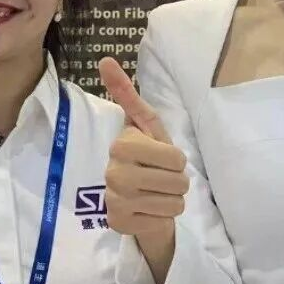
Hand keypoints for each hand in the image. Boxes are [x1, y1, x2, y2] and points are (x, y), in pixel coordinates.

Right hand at [101, 57, 188, 238]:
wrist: (137, 198)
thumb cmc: (147, 157)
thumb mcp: (145, 125)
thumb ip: (126, 93)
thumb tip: (105, 59)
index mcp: (121, 144)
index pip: (176, 158)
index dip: (177, 159)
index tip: (161, 157)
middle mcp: (113, 172)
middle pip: (177, 181)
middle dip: (178, 181)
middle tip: (162, 179)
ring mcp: (115, 200)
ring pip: (174, 202)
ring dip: (172, 200)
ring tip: (156, 194)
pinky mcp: (120, 224)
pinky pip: (164, 220)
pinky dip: (162, 216)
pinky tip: (147, 210)